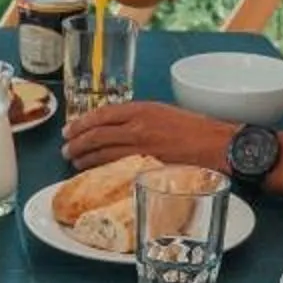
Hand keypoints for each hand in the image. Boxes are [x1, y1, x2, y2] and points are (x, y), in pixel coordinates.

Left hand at [61, 100, 233, 170]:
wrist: (217, 144)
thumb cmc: (195, 128)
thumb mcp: (164, 112)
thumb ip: (139, 118)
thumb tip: (118, 128)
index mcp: (142, 109)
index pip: (102, 115)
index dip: (81, 123)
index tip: (69, 129)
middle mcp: (138, 127)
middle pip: (96, 135)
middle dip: (76, 143)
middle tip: (65, 148)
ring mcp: (142, 149)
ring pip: (103, 154)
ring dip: (84, 159)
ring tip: (73, 161)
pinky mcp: (148, 167)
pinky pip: (117, 169)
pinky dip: (101, 170)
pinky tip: (92, 173)